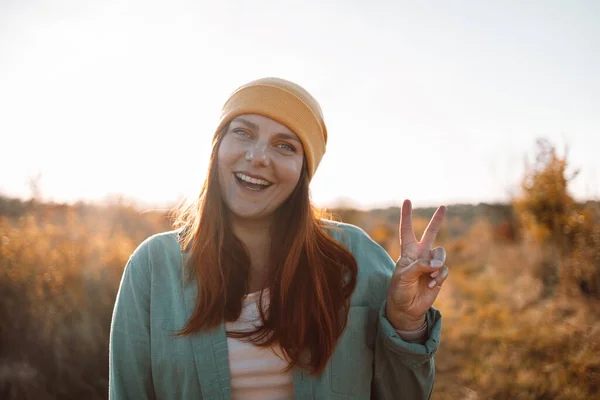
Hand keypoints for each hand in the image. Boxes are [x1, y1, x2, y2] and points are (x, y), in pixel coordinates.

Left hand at [386, 199, 448, 330]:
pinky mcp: (439, 275)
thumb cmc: (399, 291)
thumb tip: (437, 263)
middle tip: (443, 206)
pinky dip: (438, 276)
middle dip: (437, 221)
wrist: (406, 308)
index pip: (406, 230)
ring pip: (441, 253)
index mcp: (407, 252)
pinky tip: (430, 284)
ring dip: (437, 263)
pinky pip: (444, 270)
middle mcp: (420, 255)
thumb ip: (419, 266)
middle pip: (430, 234)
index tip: (407, 201)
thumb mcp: (403, 276)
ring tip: (429, 275)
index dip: (406, 216)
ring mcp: (431, 264)